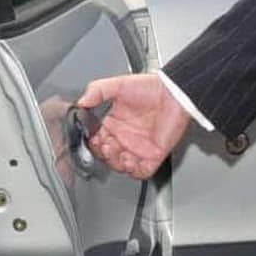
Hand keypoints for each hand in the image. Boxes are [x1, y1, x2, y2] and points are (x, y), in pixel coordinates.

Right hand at [75, 73, 191, 179]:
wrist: (174, 93)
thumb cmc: (150, 87)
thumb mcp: (118, 84)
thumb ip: (97, 90)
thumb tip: (81, 101)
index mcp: (114, 124)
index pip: (97, 140)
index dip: (93, 142)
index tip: (93, 138)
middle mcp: (124, 138)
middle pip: (106, 156)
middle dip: (103, 153)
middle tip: (105, 144)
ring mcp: (139, 148)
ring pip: (120, 166)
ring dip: (115, 162)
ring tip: (117, 150)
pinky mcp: (154, 156)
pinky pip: (141, 171)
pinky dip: (134, 170)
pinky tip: (130, 158)